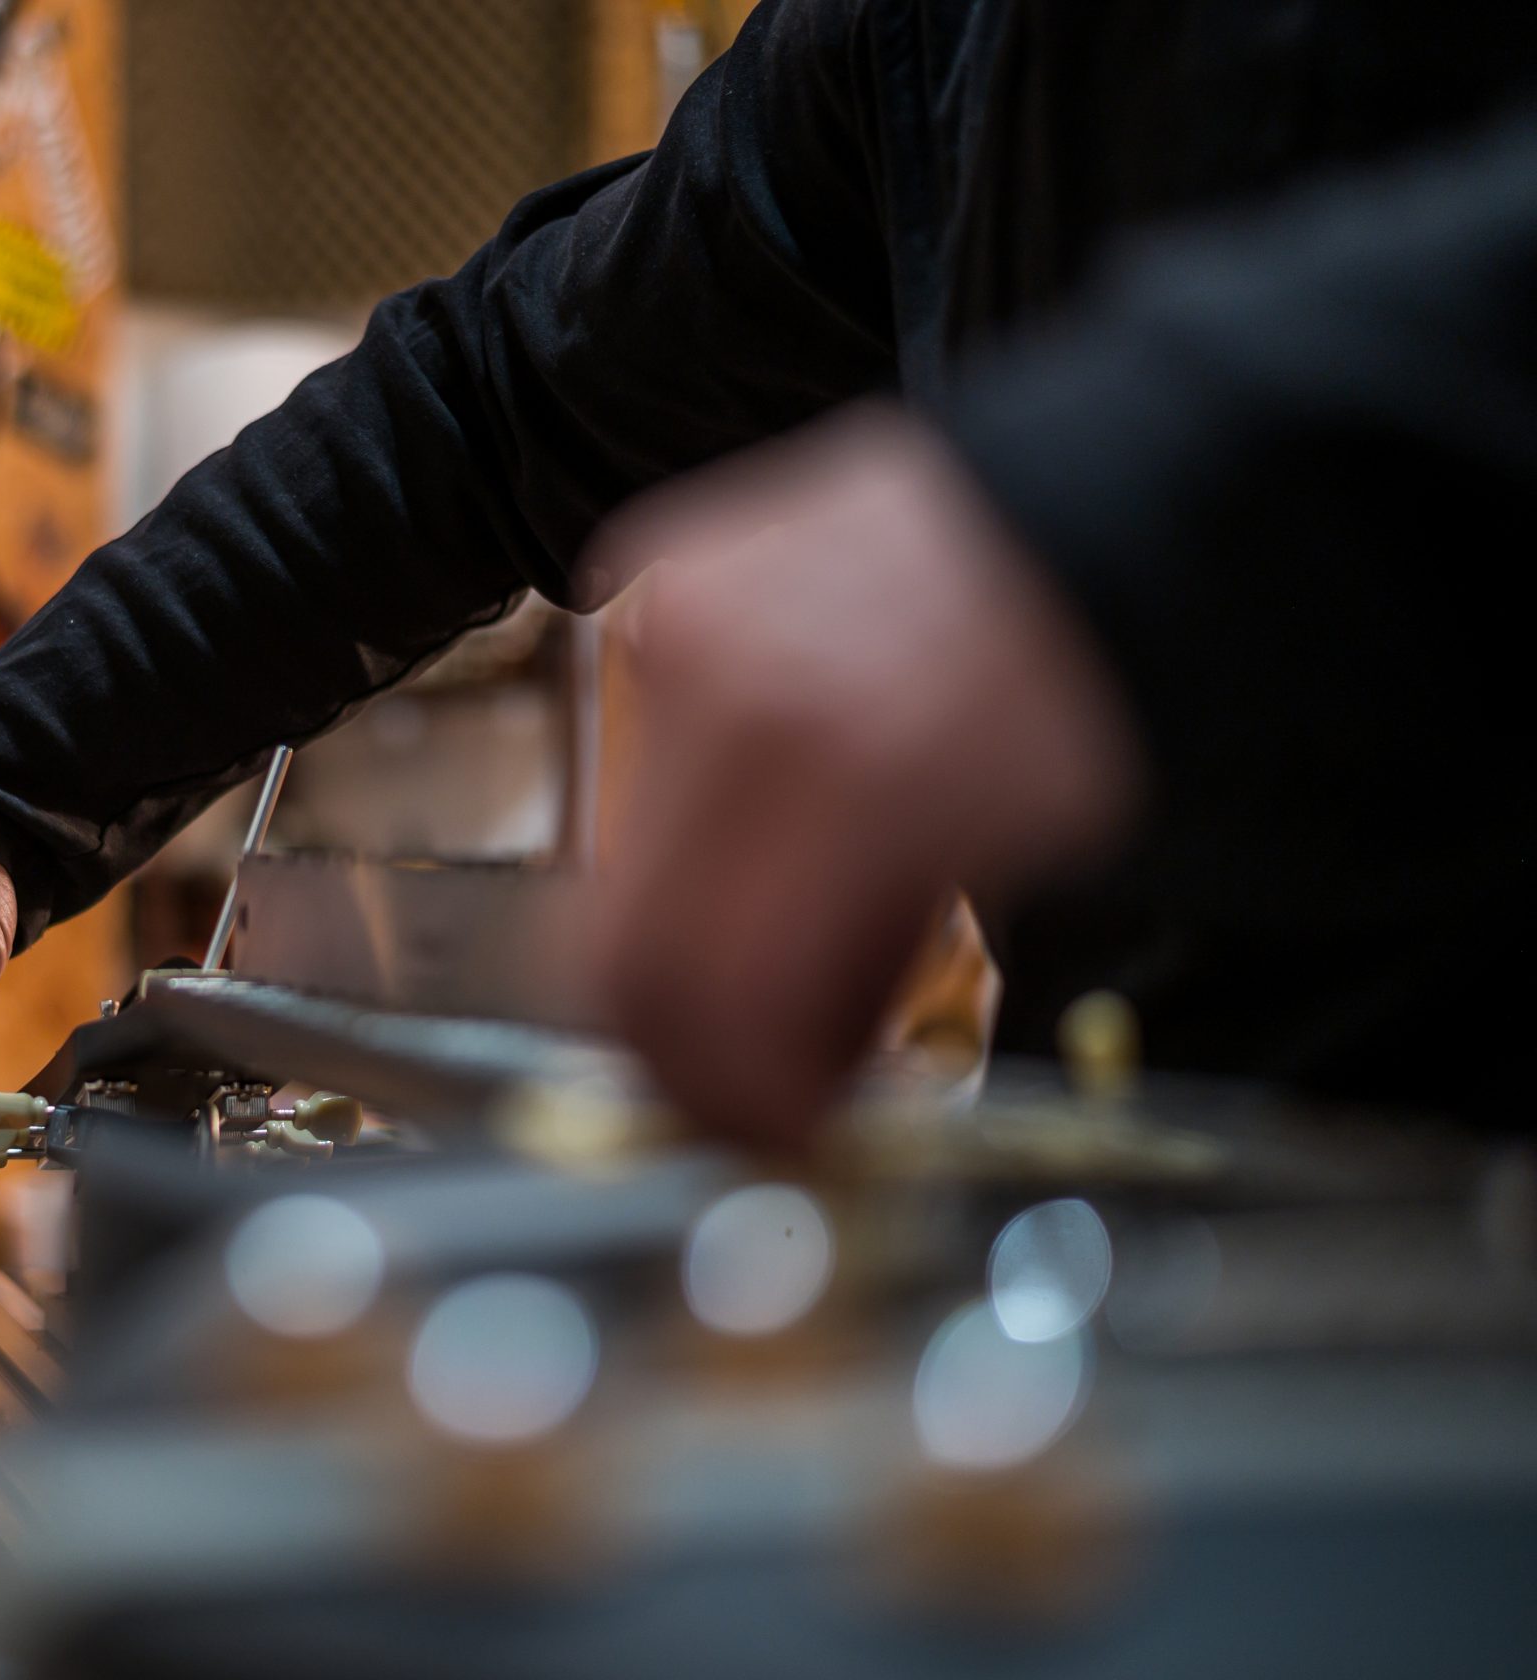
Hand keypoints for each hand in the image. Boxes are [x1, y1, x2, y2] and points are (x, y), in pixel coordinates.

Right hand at [588, 408, 1140, 1147]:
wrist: (1109, 505)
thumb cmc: (1098, 692)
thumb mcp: (1018, 869)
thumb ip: (860, 981)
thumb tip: (771, 1081)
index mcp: (843, 768)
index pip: (683, 992)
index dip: (718, 1094)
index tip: (771, 1132)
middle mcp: (724, 682)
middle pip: (612, 940)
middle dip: (682, 1039)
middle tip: (758, 1080)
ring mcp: (673, 618)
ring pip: (615, 856)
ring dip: (691, 931)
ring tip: (797, 946)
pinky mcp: (653, 578)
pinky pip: (635, 752)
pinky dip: (696, 819)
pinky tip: (782, 825)